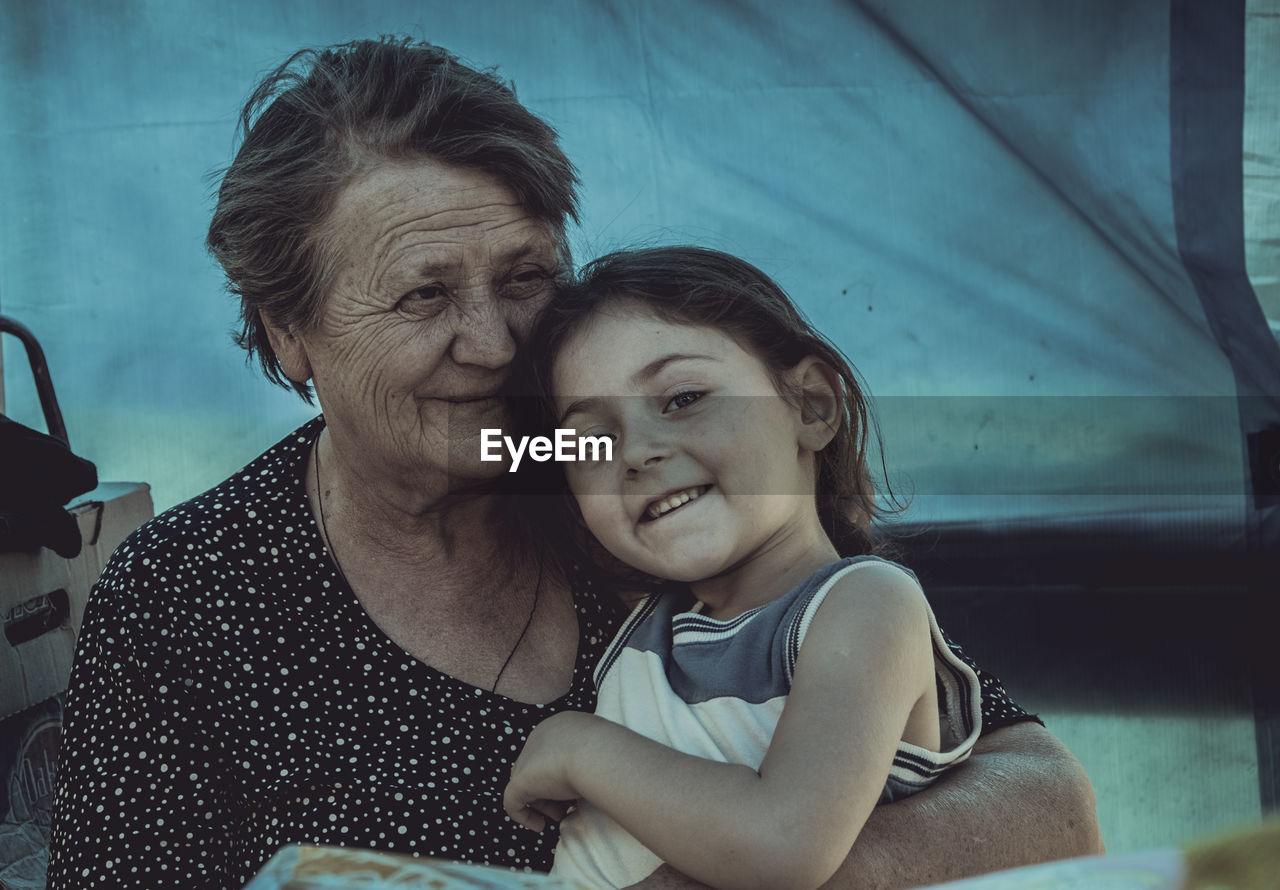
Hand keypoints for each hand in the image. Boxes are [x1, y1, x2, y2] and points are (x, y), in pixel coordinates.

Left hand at [503, 710, 600, 831]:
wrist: (598, 753)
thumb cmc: (610, 751)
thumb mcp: (606, 747)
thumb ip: (598, 756)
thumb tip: (600, 772)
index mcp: (560, 725)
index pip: (552, 751)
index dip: (562, 773)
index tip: (576, 791)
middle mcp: (539, 736)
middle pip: (537, 767)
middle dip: (551, 789)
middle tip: (567, 806)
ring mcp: (527, 758)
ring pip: (524, 783)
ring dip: (541, 802)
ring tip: (559, 816)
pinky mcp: (520, 780)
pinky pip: (512, 801)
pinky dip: (523, 815)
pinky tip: (539, 826)